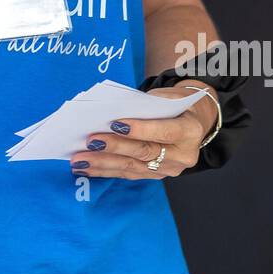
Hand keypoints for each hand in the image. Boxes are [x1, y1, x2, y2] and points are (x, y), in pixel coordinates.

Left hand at [70, 84, 216, 180]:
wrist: (192, 120)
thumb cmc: (174, 104)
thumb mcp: (166, 97)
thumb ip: (144, 106)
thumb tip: (111, 112)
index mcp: (189, 131)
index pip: (163, 131)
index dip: (139, 129)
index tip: (115, 124)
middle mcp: (183, 155)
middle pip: (144, 151)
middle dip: (114, 147)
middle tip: (90, 141)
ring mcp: (170, 169)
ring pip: (133, 166)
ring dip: (103, 163)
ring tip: (80, 159)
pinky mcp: (156, 176)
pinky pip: (128, 174)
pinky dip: (106, 170)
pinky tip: (87, 168)